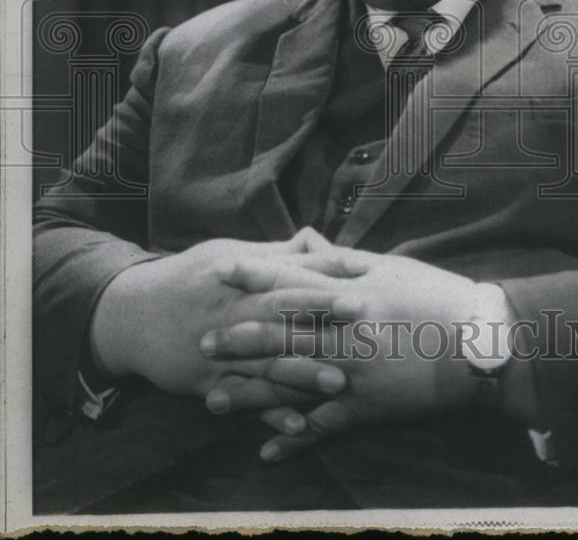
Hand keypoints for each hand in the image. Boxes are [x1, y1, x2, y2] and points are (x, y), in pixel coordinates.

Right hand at [88, 228, 346, 406]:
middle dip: (323, 319)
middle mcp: (233, 313)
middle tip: (363, 322)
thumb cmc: (188, 278)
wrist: (130, 314)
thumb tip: (314, 237)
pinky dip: (269, 412)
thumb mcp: (228, 254)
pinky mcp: (209, 382)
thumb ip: (275, 254)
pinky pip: (244, 400)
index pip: (290, 276)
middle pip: (283, 316)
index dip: (325, 277)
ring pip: (267, 363)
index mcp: (242, 280)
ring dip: (304, 374)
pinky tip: (297, 425)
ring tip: (339, 381)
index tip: (362, 278)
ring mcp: (221, 351)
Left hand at [203, 248, 479, 460]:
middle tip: (200, 343)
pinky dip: (294, 440)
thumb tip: (309, 246)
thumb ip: (345, 262)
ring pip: (291, 384)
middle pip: (281, 335)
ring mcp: (352, 374)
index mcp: (350, 295)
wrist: (478, 343)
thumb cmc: (436, 297)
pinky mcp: (366, 408)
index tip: (219, 272)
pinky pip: (323, 427)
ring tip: (213, 400)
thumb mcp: (392, 268)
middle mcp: (344, 334)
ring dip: (250, 394)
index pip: (292, 282)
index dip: (253, 277)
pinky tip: (266, 451)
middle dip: (238, 339)